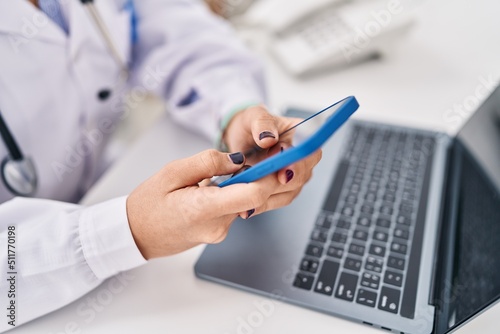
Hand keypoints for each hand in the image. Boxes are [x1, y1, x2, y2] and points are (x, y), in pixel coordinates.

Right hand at [126, 149, 318, 259]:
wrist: (136, 234)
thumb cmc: (149, 203)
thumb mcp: (172, 172)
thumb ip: (208, 162)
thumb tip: (239, 160)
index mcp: (204, 209)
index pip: (253, 195)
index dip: (270, 176)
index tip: (280, 158)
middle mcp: (218, 225)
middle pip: (255, 198)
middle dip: (265, 176)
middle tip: (271, 153)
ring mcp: (220, 232)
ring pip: (247, 202)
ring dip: (249, 183)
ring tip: (239, 165)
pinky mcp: (219, 231)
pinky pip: (237, 208)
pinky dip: (237, 193)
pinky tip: (225, 182)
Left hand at [223, 104, 321, 205]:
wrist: (240, 140)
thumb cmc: (252, 125)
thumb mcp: (253, 117)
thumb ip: (262, 124)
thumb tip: (268, 138)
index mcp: (302, 136)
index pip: (311, 152)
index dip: (299, 164)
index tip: (283, 171)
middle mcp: (301, 159)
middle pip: (302, 176)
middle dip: (280, 183)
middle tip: (258, 184)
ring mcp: (292, 176)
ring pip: (288, 192)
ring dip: (268, 196)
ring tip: (247, 195)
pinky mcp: (280, 191)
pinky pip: (274, 201)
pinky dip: (259, 204)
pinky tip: (246, 207)